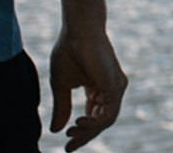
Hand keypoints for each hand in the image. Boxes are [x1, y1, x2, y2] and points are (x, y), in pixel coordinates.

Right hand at [48, 27, 128, 148]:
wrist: (77, 31)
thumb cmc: (68, 52)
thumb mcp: (61, 86)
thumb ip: (62, 107)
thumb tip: (55, 131)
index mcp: (98, 89)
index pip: (93, 116)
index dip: (81, 132)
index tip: (66, 144)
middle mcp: (111, 89)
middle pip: (101, 121)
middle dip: (84, 136)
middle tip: (69, 148)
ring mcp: (116, 87)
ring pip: (105, 120)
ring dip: (87, 131)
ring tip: (71, 133)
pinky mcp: (116, 86)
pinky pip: (108, 113)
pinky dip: (94, 122)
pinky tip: (78, 124)